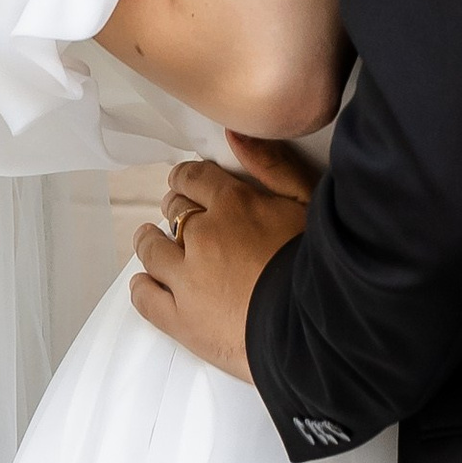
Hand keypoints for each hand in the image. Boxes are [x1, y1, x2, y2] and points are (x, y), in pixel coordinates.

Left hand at [130, 143, 312, 381]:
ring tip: (152, 242)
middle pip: (174, 212)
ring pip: (153, 250)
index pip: (195, 179)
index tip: (186, 184)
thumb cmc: (320, 265)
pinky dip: (142, 286)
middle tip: (179, 217)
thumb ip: (271, 165)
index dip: (188, 179)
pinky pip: (147, 297)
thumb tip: (234, 133)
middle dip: (176, 210)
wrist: (318, 329)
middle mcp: (202, 236)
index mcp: (233, 204)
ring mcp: (186, 279)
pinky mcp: (181, 320)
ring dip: (151, 241)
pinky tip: (143, 283)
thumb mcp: (307, 203)